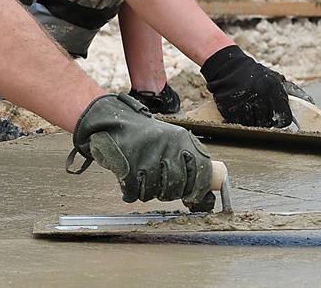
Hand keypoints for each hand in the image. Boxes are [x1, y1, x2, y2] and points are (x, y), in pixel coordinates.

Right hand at [66, 93, 213, 207]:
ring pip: (155, 191)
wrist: (114, 120)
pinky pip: (135, 191)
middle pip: (177, 185)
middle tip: (160, 186)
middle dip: (168, 192)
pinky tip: (130, 182)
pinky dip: (131, 192)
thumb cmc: (146, 138)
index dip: (199, 190)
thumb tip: (207, 200)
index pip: (201, 169)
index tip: (192, 199)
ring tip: (143, 179)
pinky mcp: (129, 164)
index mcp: (182, 139)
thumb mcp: (172, 142)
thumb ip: (188, 166)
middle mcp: (168, 145)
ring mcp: (148, 154)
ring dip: (148, 191)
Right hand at [201, 45, 292, 127]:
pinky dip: (240, 119)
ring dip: (253, 119)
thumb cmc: (257, 75)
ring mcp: (244, 102)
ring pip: (253, 124)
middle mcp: (259, 95)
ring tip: (250, 108)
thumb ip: (293, 91)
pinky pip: (239, 122)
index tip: (278, 119)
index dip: (281, 120)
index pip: (284, 118)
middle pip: (268, 123)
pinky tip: (240, 109)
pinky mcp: (230, 107)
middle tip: (261, 111)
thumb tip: (310, 103)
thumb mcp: (276, 78)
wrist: (228, 68)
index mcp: (273, 88)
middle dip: (266, 119)